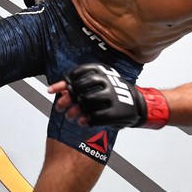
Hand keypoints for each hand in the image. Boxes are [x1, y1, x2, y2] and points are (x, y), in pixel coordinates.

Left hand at [51, 63, 168, 128]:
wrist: (138, 104)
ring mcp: (114, 95)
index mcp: (102, 70)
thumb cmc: (113, 93)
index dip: (63, 83)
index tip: (53, 91)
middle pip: (80, 88)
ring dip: (74, 111)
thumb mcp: (97, 84)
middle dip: (67, 99)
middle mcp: (108, 80)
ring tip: (70, 116)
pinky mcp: (118, 110)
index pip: (78, 73)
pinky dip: (86, 120)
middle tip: (60, 107)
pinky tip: (83, 122)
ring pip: (87, 102)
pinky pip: (97, 116)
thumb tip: (55, 89)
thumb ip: (76, 85)